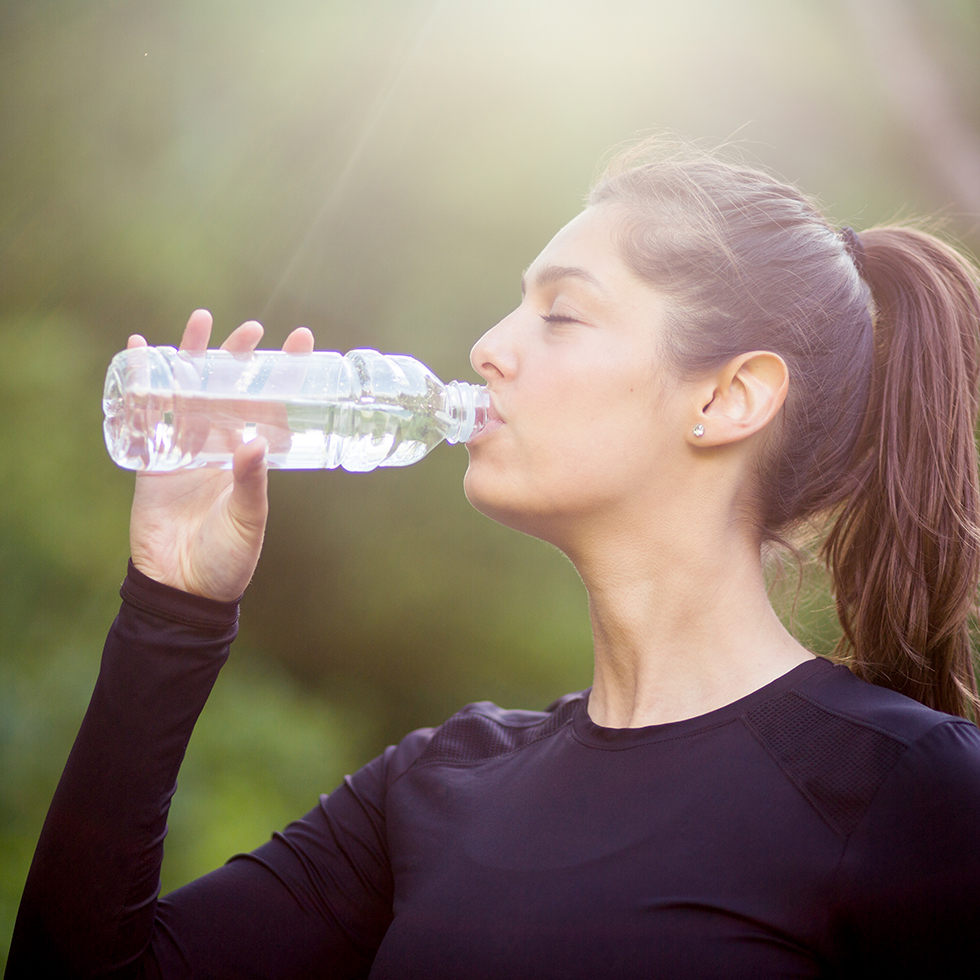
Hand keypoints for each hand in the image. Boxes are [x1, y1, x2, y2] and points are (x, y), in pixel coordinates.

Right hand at [128, 309, 313, 600]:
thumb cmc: (227, 559)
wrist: (182, 590)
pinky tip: (138, 349)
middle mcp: (222, 446)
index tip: (303, 340)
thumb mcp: (248, 520)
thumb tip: (254, 440)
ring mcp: (186, 448)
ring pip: (190, 392)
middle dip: (240, 357)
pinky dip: (141, 381)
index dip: (286, 374)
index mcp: (253, 459)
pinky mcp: (152, 458)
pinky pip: (146, 413)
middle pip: (232, 389)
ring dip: (192, 355)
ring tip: (201, 320)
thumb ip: (251, 482)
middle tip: (253, 329)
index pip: (273, 406)